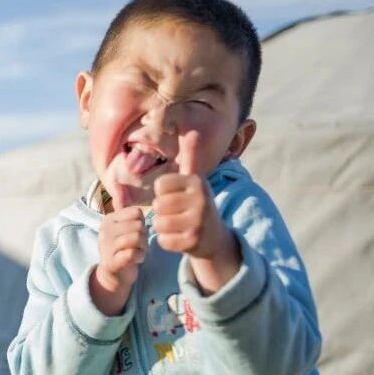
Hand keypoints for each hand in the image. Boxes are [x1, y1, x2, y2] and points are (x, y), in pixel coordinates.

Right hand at [92, 163, 147, 314]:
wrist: (114, 276)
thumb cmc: (124, 248)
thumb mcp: (124, 227)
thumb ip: (126, 210)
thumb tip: (119, 185)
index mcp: (108, 219)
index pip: (137, 213)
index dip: (142, 224)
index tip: (137, 234)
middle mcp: (104, 230)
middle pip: (138, 226)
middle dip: (144, 237)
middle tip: (140, 245)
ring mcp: (106, 246)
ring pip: (136, 238)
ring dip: (143, 247)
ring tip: (138, 252)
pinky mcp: (111, 262)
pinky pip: (133, 253)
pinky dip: (139, 257)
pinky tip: (136, 260)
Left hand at [151, 131, 239, 293]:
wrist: (215, 239)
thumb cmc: (198, 205)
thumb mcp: (196, 181)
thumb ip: (192, 157)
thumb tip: (193, 132)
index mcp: (197, 182)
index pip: (160, 185)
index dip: (164, 194)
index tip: (178, 198)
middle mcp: (200, 200)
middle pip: (158, 205)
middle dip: (163, 212)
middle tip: (180, 215)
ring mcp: (198, 222)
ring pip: (159, 223)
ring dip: (164, 228)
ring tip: (179, 226)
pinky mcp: (193, 241)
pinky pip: (163, 240)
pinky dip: (167, 242)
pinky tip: (181, 239)